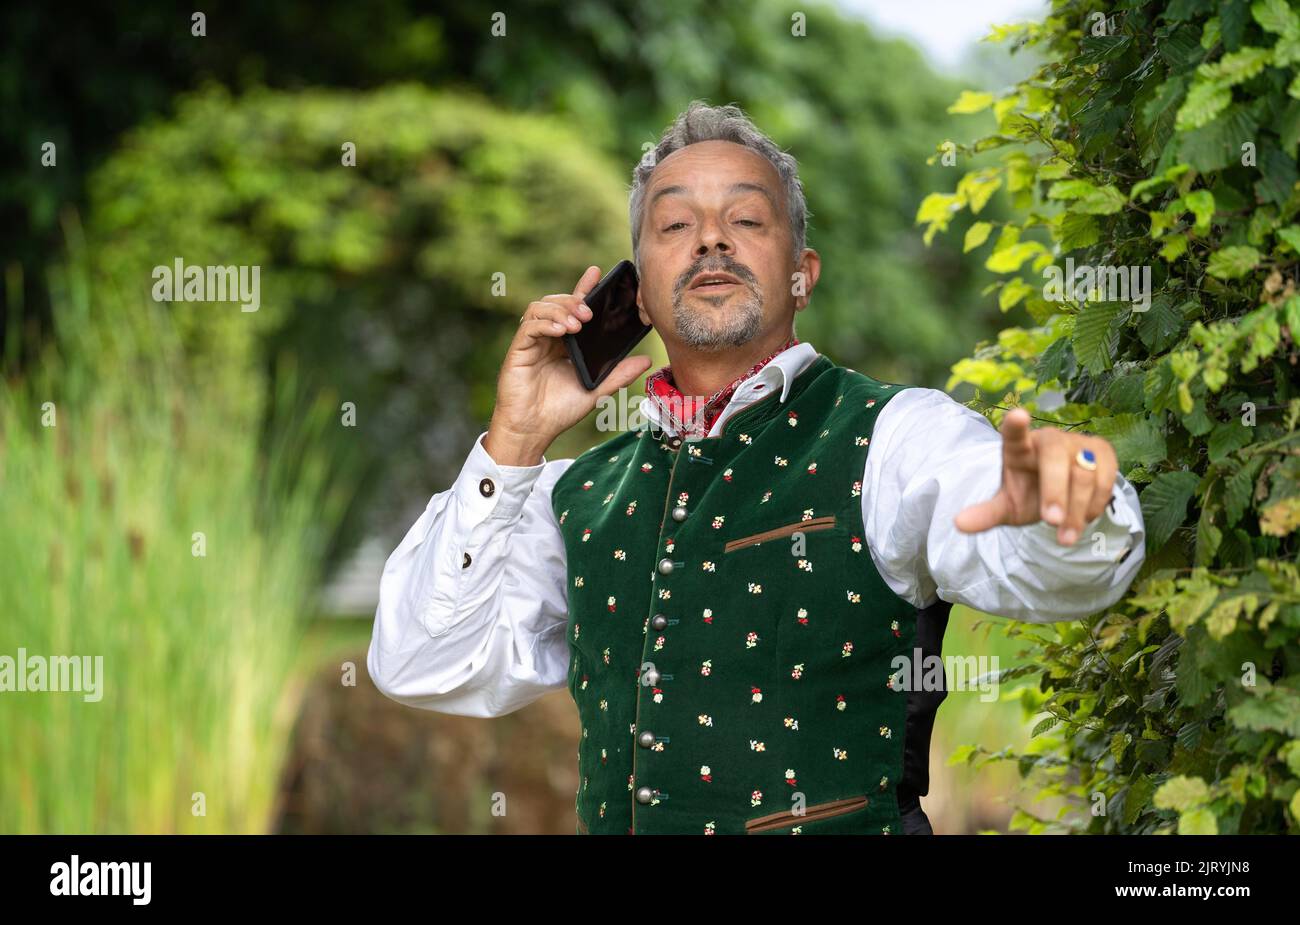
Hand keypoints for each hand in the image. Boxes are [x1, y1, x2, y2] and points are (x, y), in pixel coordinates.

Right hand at [484, 265, 653, 465]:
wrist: (534, 431)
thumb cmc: (560, 411)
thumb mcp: (597, 390)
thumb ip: (618, 374)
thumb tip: (646, 360)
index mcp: (565, 343)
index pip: (574, 308)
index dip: (584, 288)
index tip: (597, 273)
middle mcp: (548, 338)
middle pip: (557, 302)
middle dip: (574, 300)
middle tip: (590, 312)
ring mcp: (532, 342)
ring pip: (541, 307)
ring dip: (561, 309)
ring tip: (578, 323)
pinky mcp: (518, 350)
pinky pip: (529, 326)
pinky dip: (546, 323)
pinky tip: (562, 331)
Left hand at [953, 408, 1118, 545]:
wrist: (1061, 495)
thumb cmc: (1028, 494)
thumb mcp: (1007, 507)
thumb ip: (986, 514)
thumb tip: (958, 524)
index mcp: (1018, 448)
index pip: (1013, 433)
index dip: (1015, 425)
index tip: (1017, 415)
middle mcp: (1048, 440)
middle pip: (1054, 458)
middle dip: (1054, 492)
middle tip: (1050, 522)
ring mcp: (1077, 443)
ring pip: (1083, 474)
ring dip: (1075, 511)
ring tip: (1065, 537)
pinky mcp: (1102, 451)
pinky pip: (1105, 479)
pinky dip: (1094, 505)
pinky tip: (1082, 517)